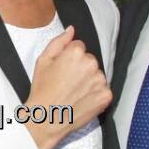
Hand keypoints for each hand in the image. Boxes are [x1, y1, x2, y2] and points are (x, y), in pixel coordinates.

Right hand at [22, 26, 110, 148]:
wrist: (47, 118)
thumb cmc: (42, 90)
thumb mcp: (43, 61)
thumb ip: (59, 42)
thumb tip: (71, 30)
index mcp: (76, 53)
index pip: (79, 47)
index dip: (69, 58)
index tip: (62, 70)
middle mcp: (91, 64)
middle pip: (89, 60)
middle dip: (80, 68)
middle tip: (67, 82)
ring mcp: (100, 80)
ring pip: (97, 74)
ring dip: (89, 81)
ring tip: (74, 92)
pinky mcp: (106, 95)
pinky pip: (103, 89)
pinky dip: (95, 94)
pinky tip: (82, 100)